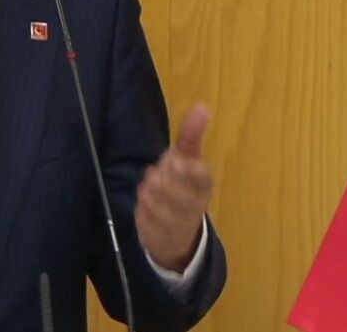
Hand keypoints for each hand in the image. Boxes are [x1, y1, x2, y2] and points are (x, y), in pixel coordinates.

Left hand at [134, 104, 212, 272]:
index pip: (202, 178)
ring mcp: (180, 226)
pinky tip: (142, 208)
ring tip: (147, 190)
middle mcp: (196, 207)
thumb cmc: (182, 186)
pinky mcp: (163, 239)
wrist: (178, 231)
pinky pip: (149, 226)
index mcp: (203, 186)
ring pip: (163, 212)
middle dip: (163, 184)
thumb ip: (191, 135)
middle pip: (180, 195)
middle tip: (153, 175)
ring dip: (151, 198)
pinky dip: (143, 216)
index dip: (189, 171)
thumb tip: (202, 106)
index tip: (175, 163)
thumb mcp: (186, 160)